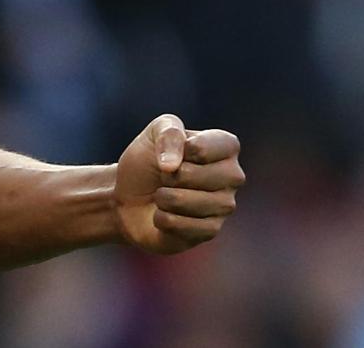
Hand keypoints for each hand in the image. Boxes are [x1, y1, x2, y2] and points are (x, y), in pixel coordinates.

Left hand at [115, 114, 243, 253]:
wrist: (130, 197)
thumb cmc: (147, 163)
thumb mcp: (154, 134)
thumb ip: (169, 133)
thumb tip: (172, 166)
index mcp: (225, 146)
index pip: (203, 148)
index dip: (177, 151)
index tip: (171, 154)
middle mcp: (233, 176)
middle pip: (193, 175)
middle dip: (168, 176)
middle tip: (165, 178)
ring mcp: (225, 205)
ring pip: (186, 202)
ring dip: (162, 198)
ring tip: (163, 196)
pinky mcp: (211, 231)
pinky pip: (181, 225)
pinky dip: (161, 219)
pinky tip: (165, 215)